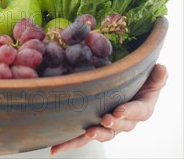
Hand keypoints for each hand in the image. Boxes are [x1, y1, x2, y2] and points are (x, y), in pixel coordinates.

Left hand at [50, 64, 167, 155]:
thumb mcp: (152, 78)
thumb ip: (157, 76)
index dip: (128, 112)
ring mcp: (108, 126)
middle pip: (119, 127)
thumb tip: (161, 68)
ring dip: (93, 134)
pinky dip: (69, 142)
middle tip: (104, 120)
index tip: (118, 111)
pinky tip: (55, 148)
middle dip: (111, 125)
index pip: (137, 112)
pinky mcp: (93, 126)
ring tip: (87, 133)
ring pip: (102, 134)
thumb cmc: (141, 82)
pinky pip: (82, 137)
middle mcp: (125, 121)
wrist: (128, 88)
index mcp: (140, 109)